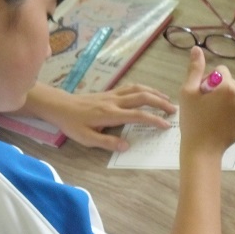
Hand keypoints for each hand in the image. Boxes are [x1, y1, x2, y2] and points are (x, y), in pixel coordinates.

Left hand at [40, 84, 177, 151]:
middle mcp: (114, 101)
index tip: (166, 126)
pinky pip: (131, 87)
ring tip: (167, 100)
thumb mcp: (87, 138)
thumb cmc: (72, 124)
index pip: (137, 115)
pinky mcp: (111, 92)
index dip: (154, 120)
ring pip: (138, 89)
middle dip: (160, 103)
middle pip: (143, 97)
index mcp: (110, 114)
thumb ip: (107, 143)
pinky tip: (150, 94)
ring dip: (155, 93)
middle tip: (174, 111)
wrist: (60, 106)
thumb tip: (127, 146)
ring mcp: (113, 94)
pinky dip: (145, 89)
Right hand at [179, 46, 234, 155]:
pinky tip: (224, 122)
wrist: (202, 149)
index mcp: (227, 86)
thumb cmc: (192, 121)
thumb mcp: (187, 93)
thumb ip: (194, 69)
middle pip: (230, 83)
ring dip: (229, 101)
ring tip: (215, 115)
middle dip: (220, 91)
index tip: (203, 96)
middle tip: (207, 107)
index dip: (209, 82)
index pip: (221, 72)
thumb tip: (197, 49)